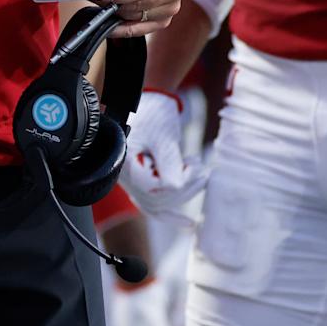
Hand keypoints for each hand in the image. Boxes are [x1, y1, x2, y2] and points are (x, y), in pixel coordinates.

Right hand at [122, 90, 206, 224]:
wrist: (150, 101)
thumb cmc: (154, 114)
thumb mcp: (164, 136)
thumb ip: (169, 163)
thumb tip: (176, 187)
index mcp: (124, 163)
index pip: (154, 188)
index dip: (179, 182)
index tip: (193, 164)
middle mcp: (123, 177)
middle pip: (157, 199)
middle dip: (185, 189)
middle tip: (203, 170)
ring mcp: (131, 181)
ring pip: (158, 204)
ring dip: (183, 195)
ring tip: (200, 176)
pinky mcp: (140, 182)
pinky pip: (154, 205)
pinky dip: (172, 215)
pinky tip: (190, 224)